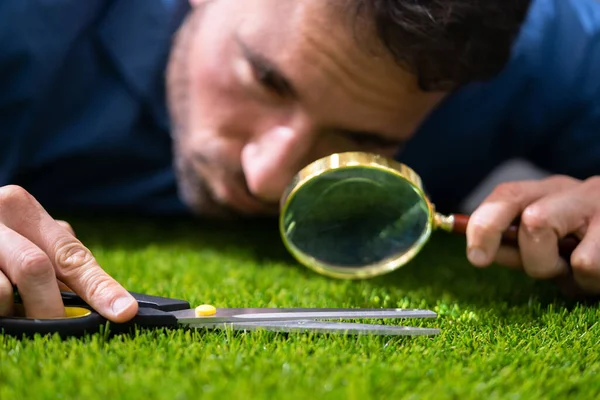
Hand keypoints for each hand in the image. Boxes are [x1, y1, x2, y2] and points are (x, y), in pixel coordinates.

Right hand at [0, 185, 137, 319]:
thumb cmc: (1, 239)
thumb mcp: (30, 238)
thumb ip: (62, 260)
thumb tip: (112, 302)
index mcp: (23, 208)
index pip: (70, 255)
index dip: (100, 287)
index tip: (123, 313)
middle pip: (35, 268)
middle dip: (49, 306)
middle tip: (56, 324)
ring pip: (2, 291)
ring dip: (14, 309)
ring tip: (15, 306)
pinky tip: (4, 306)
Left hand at [465, 175, 599, 294]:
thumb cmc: (592, 246)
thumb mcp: (550, 244)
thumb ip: (516, 247)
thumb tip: (479, 254)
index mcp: (551, 190)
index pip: (507, 195)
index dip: (483, 225)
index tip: (477, 258)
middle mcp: (579, 191)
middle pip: (531, 218)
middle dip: (528, 255)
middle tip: (544, 271)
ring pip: (566, 245)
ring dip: (563, 271)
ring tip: (582, 271)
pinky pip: (588, 265)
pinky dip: (590, 281)